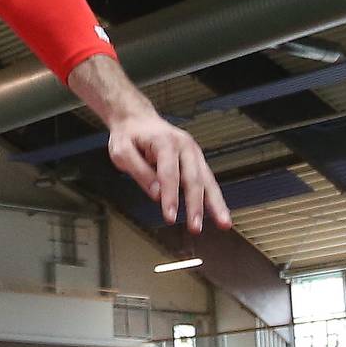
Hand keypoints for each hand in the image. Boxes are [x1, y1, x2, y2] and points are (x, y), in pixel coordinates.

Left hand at [107, 110, 229, 232]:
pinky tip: (220, 213)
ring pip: (208, 180)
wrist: (137, 120)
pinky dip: (214, 198)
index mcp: (165, 141)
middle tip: (195, 226)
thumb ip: (139, 172)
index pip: (170, 173)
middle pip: (194, 178)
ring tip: (223, 223)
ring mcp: (193, 153)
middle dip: (196, 205)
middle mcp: (184, 146)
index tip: (170, 216)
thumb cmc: (129, 135)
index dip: (171, 196)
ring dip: (216, 203)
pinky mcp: (196, 161)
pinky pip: (207, 181)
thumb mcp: (122, 152)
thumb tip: (156, 194)